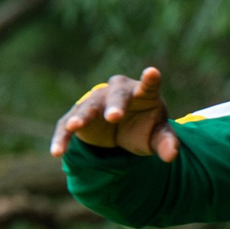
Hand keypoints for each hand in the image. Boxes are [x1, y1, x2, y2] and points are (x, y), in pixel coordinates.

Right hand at [50, 67, 181, 161]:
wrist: (121, 129)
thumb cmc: (143, 126)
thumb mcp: (157, 135)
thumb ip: (166, 142)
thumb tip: (171, 156)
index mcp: (143, 92)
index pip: (149, 85)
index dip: (150, 80)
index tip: (152, 73)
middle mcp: (117, 92)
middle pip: (117, 96)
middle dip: (114, 105)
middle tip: (114, 116)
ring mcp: (95, 102)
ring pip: (88, 107)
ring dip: (82, 117)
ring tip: (75, 127)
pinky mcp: (77, 117)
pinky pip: (67, 126)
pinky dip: (63, 138)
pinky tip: (57, 152)